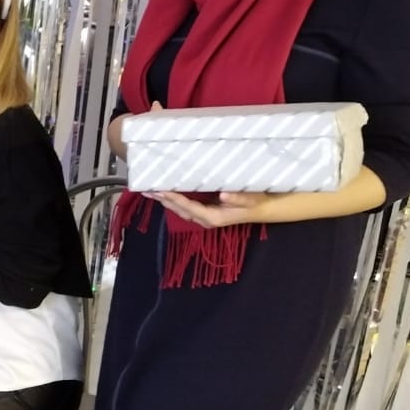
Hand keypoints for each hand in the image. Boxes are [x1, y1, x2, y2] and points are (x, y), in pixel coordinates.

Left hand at [149, 189, 273, 228]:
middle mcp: (205, 219)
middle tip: (147, 190)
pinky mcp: (204, 212)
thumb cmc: (256, 202)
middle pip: (179, 210)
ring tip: (150, 191)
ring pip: (180, 210)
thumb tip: (223, 196)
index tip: (161, 191)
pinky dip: (173, 200)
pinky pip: (185, 207)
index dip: (174, 199)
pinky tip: (164, 192)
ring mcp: (204, 217)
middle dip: (163, 200)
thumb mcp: (251, 198)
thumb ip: (239, 198)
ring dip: (165, 201)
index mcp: (213, 217)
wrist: (262, 209)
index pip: (189, 207)